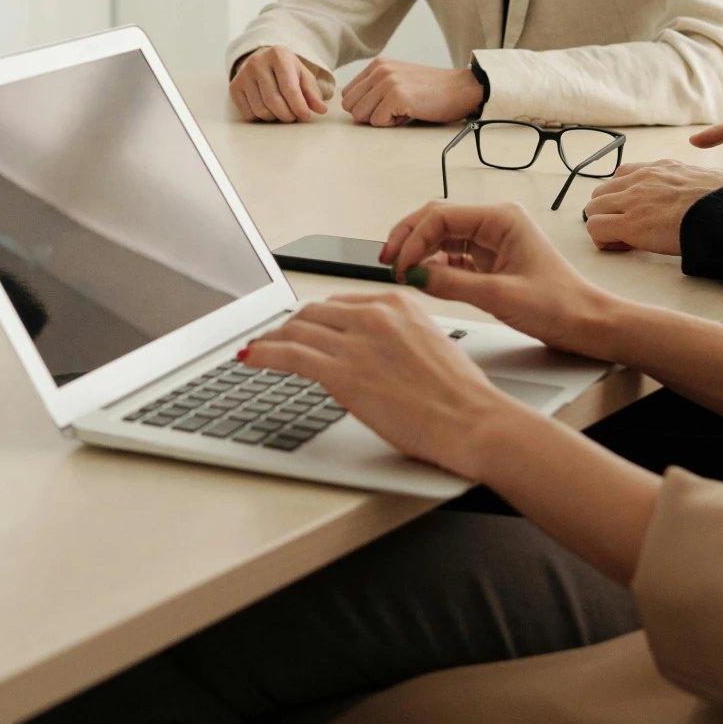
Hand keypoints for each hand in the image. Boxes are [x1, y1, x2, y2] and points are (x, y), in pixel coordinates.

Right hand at [230, 46, 329, 122]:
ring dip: (274, 118)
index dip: (299, 106)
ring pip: (260, 110)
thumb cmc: (286, 70)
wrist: (262, 60)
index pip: (289, 88)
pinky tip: (268, 110)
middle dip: (287, 115)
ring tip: (282, 113)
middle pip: (273, 101)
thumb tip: (321, 109)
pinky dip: (261, 118)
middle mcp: (257, 62)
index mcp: (278, 55)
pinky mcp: (234, 87)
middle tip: (293, 117)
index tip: (305, 116)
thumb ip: (312, 92)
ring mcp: (243, 74)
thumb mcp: (302, 75)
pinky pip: (248, 113)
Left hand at [240, 291, 519, 476]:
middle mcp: (374, 314)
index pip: (339, 303)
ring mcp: (356, 341)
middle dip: (290, 326)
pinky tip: (250, 358)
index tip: (303, 327)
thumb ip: (394, 338)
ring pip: (296, 329)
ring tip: (258, 349)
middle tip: (275, 339)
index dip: (314, 318)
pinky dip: (263, 354)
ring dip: (271, 339)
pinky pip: (289, 354)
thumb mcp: (428, 345)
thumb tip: (369, 351)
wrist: (472, 420)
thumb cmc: (459, 395)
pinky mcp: (342, 372)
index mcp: (397, 303)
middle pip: (313, 312)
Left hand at [339, 59, 482, 127]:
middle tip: (394, 109)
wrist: (462, 89)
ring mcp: (387, 82)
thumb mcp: (399, 79)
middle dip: (369, 115)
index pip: (348, 94)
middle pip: (350, 105)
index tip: (387, 105)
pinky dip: (393, 124)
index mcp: (378, 64)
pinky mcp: (397, 96)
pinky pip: (378, 122)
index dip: (365, 106)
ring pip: (361, 115)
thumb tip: (353, 108)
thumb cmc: (432, 90)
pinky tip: (410, 113)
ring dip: (381, 119)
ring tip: (403, 110)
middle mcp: (379, 70)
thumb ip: (375, 87)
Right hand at [380, 200, 617, 357]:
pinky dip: (433, 265)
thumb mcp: (501, 297)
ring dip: (418, 251)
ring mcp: (492, 241)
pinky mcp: (490, 261)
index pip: (442, 216)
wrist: (587, 324)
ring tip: (400, 270)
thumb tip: (416, 275)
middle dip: (409, 238)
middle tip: (387, 260)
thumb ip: (453, 284)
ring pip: (441, 236)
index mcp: (502, 218)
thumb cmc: (560, 305)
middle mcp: (496, 223)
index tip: (400, 264)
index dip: (414, 238)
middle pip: (436, 220)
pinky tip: (422, 277)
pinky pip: (451, 256)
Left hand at [580, 160, 722, 254]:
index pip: (624, 175)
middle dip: (609, 211)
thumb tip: (712, 193)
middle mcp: (643, 179)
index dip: (623, 197)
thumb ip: (698, 184)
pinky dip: (603, 240)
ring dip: (604, 225)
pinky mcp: (631, 224)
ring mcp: (634, 199)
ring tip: (625, 241)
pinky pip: (595, 228)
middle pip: (602, 191)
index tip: (636, 213)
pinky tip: (623, 248)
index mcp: (663, 168)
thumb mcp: (712, 180)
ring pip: (593, 208)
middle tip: (627, 231)